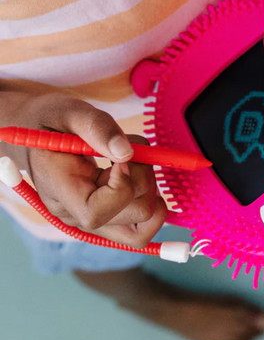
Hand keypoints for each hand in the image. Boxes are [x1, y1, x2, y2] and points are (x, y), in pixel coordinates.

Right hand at [16, 94, 166, 247]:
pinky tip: (140, 176)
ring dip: (151, 190)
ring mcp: (91, 222)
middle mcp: (74, 215)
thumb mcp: (70, 111)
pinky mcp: (106, 220)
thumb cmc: (50, 122)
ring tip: (134, 164)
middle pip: (133, 215)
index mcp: (58, 191)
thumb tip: (127, 153)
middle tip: (131, 153)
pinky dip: (152, 201)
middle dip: (144, 179)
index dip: (122, 186)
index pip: (96, 213)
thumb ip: (98, 128)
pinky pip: (141, 228)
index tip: (120, 157)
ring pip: (144, 226)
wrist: (36, 135)